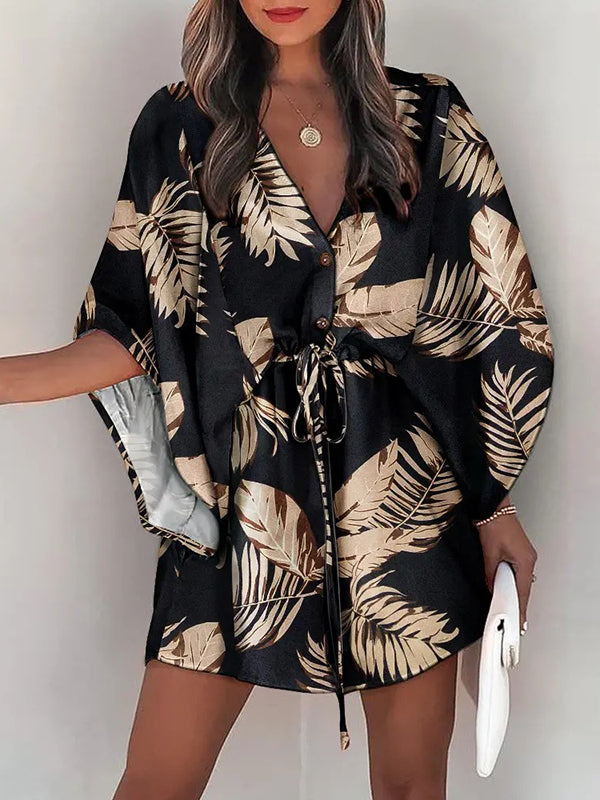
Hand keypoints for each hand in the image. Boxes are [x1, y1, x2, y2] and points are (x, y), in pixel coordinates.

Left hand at [477, 511, 536, 631]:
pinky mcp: (520, 551)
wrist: (493, 508)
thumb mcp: (489, 554)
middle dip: (519, 602)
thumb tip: (492, 588)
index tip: (520, 622)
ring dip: (516, 591)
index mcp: (525, 561)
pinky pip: (519, 571)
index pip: (523, 592)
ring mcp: (526, 555)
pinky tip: (508, 587)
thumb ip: (491, 575)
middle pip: (524, 587)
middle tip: (515, 619)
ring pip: (522, 579)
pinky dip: (514, 581)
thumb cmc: (494, 526)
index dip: (521, 609)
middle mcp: (529, 559)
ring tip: (510, 607)